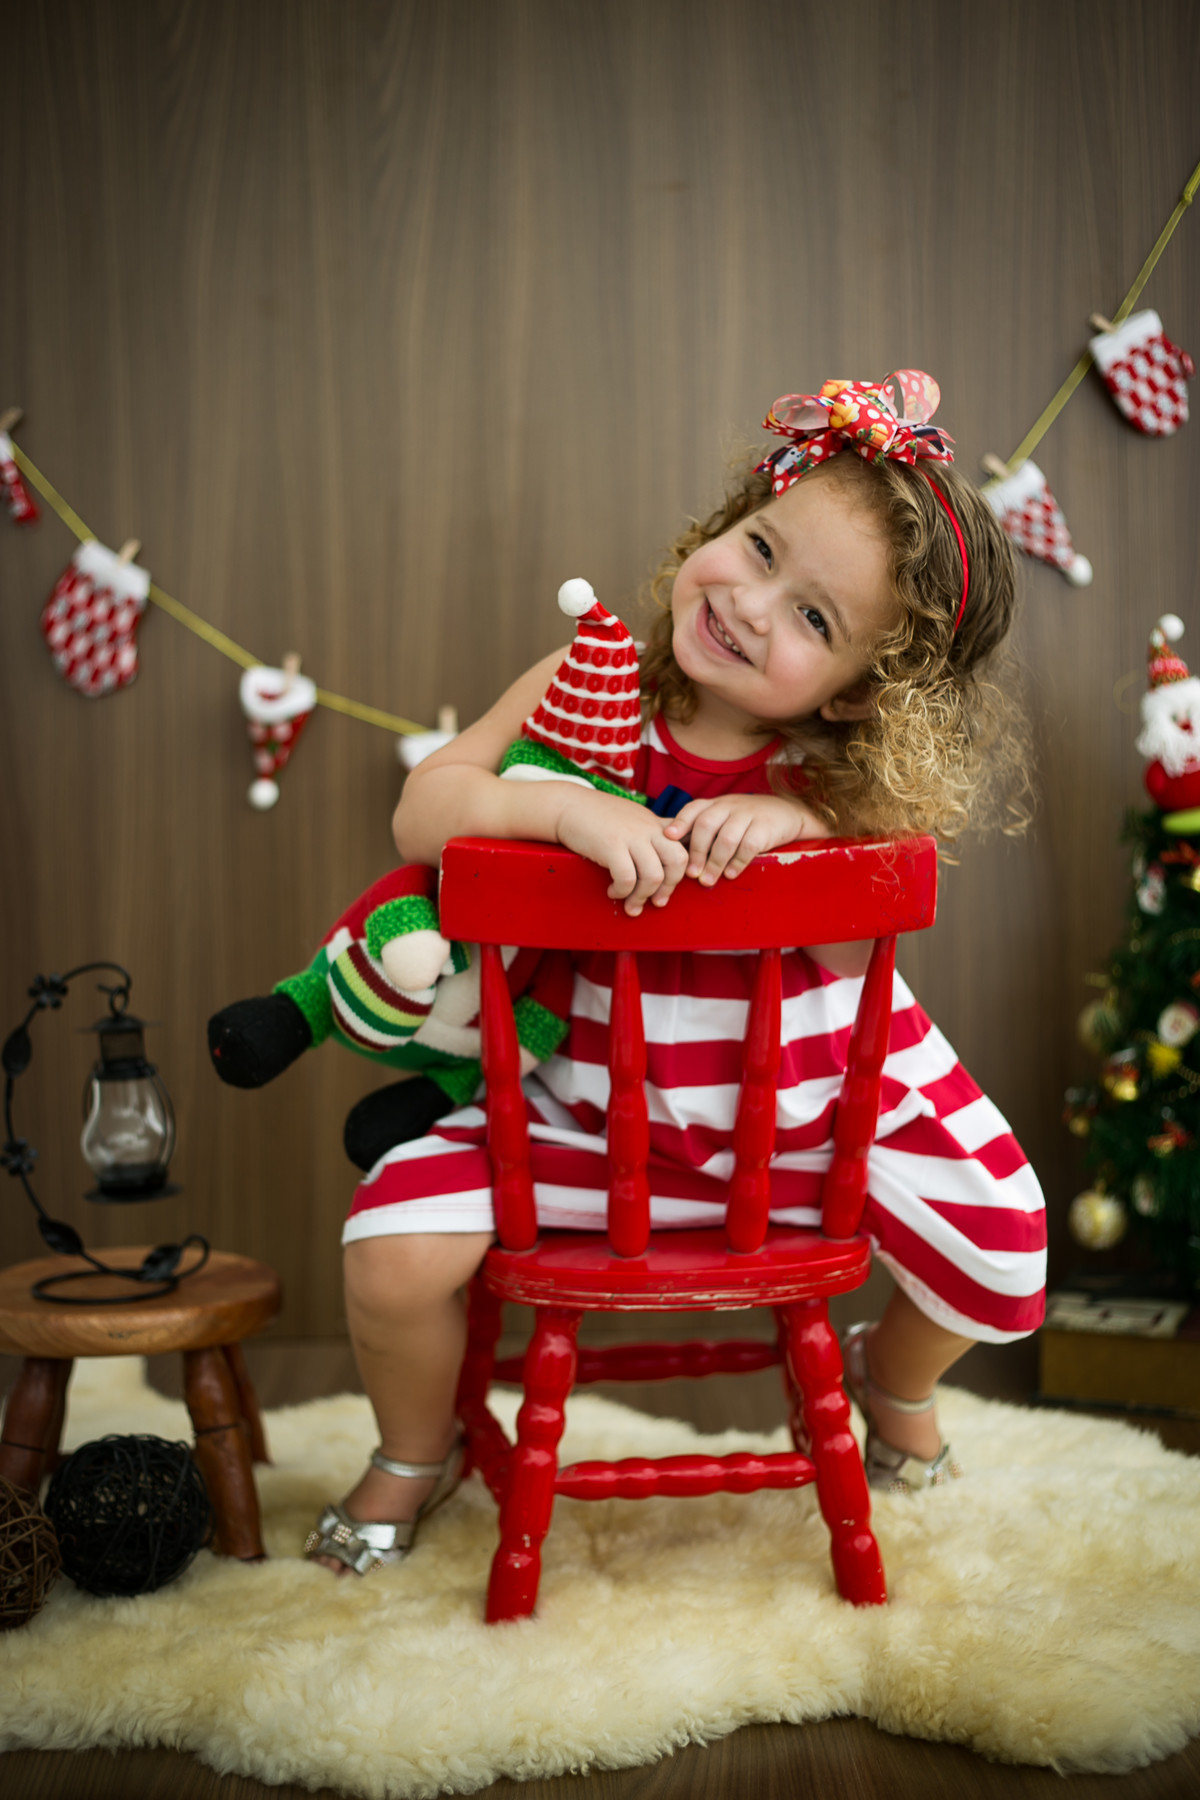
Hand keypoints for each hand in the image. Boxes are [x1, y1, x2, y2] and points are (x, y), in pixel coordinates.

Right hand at [553, 790, 689, 915]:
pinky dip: (622, 892)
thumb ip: (650, 833)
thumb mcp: (632, 818)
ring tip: (630, 904)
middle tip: (657, 902)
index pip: (684, 847)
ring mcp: (631, 836)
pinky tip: (613, 891)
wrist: (568, 805)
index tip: (667, 887)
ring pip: (654, 875)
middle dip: (669, 888)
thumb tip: (664, 855)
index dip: (682, 872)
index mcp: (656, 824)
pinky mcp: (611, 845)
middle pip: (678, 861)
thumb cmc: (598, 816)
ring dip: (642, 896)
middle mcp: (648, 828)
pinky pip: (627, 878)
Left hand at [664, 793, 831, 884]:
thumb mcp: (724, 817)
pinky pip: (749, 846)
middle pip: (706, 825)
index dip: (680, 822)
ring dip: (715, 862)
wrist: (786, 813)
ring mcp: (748, 815)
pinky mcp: (765, 826)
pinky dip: (738, 862)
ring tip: (708, 881)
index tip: (669, 838)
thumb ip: (703, 830)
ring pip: (726, 838)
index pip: (693, 809)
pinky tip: (730, 875)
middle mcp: (729, 806)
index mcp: (715, 804)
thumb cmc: (746, 821)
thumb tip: (674, 854)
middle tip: (690, 874)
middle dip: (696, 851)